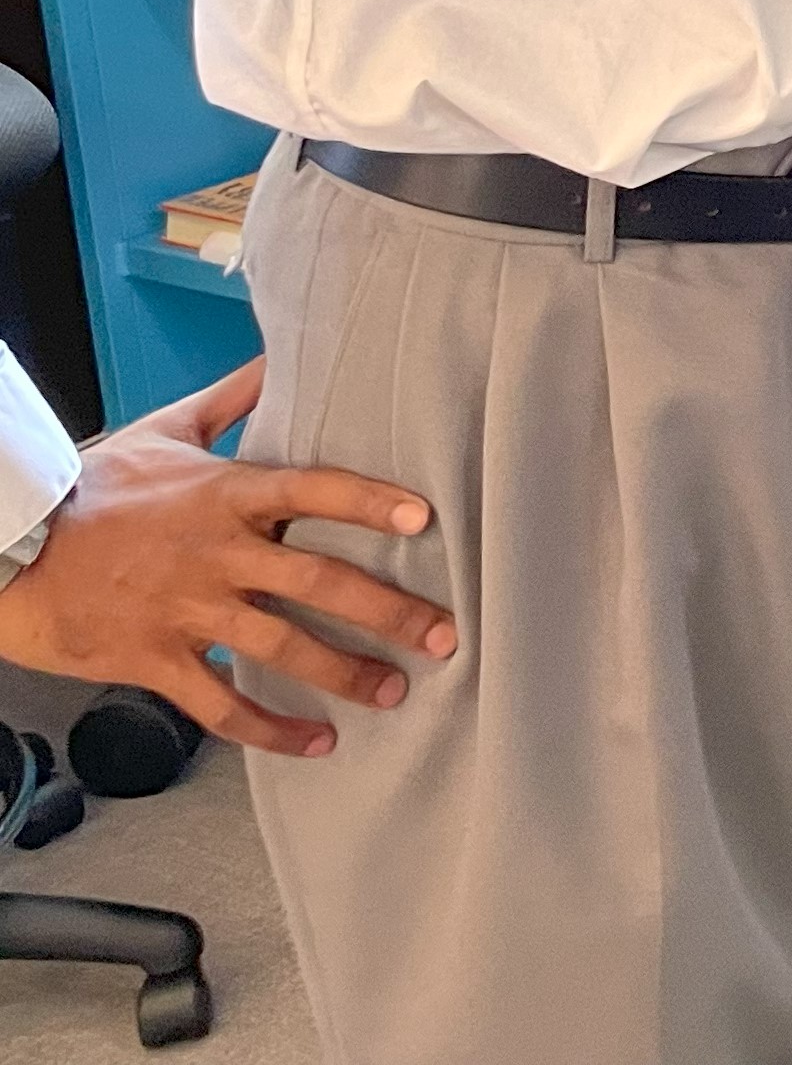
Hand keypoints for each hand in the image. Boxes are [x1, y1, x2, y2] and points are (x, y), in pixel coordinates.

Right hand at [0, 359, 457, 758]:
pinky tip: (314, 743)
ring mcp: (186, 610)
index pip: (313, 491)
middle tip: (442, 634)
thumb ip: (232, 398)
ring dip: (343, 673)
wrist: (9, 548)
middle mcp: (216, 554)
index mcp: (225, 495)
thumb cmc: (91, 489)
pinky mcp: (154, 660)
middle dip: (387, 610)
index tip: (425, 520)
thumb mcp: (164, 431)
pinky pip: (220, 706)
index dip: (370, 502)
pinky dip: (268, 730)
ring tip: (394, 690)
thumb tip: (281, 354)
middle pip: (316, 581)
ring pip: (280, 647)